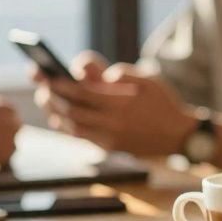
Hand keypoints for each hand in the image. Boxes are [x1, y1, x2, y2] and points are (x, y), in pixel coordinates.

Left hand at [34, 60, 195, 155]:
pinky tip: (62, 116)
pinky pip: (82, 137)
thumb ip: (123, 73)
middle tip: (42, 87)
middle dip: (53, 98)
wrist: (179, 135)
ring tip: (48, 100)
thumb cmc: (164, 102)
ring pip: (73, 127)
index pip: (82, 93)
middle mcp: (114, 123)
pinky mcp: (110, 147)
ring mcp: (111, 138)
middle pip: (72, 111)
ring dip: (56, 113)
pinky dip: (67, 126)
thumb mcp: (149, 79)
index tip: (48, 76)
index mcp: (123, 103)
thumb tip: (100, 76)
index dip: (61, 84)